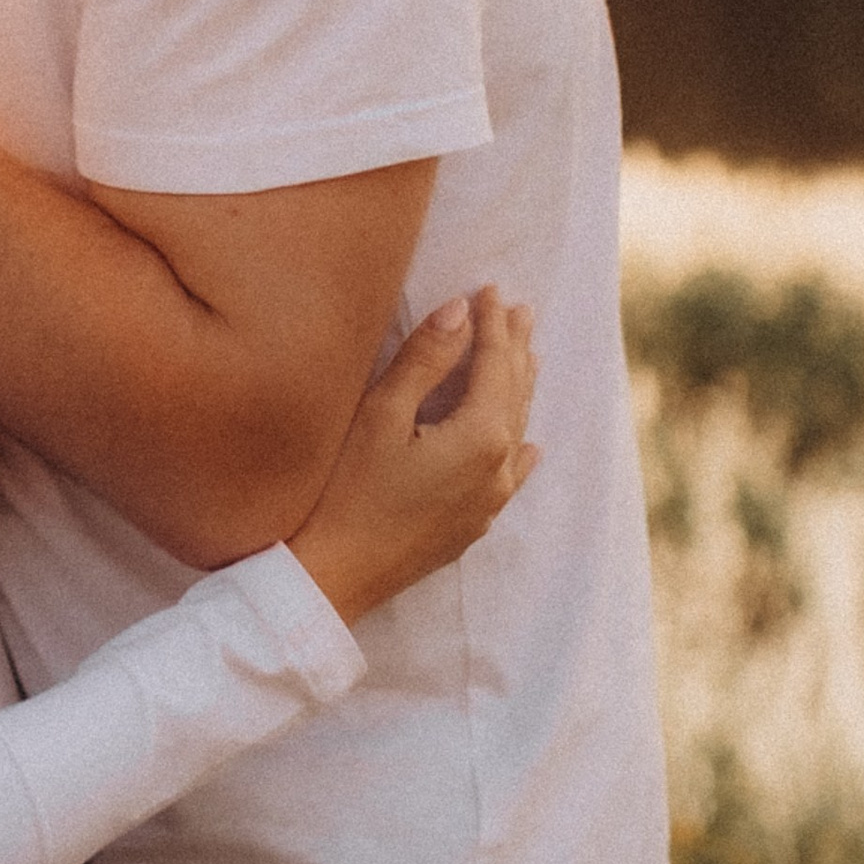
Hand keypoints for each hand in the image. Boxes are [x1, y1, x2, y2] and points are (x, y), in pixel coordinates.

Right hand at [288, 288, 538, 623]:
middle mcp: (497, 468)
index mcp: (480, 435)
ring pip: (516, 430)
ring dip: (519, 388)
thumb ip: (424, 359)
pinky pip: (510, 475)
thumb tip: (461, 310)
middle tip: (519, 310)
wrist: (334, 575)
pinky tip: (530, 447)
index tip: (490, 288)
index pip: (494, 364)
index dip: (492, 324)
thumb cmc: (345, 490)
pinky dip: (519, 448)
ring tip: (527, 355)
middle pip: (513, 394)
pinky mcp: (472, 524)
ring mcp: (488, 501)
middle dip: (514, 349)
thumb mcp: (379, 414)